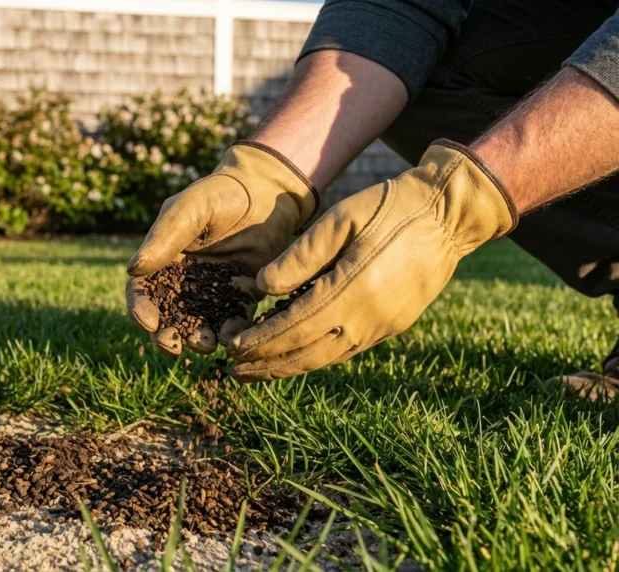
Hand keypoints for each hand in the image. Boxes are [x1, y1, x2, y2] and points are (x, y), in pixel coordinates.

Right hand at [126, 141, 317, 355]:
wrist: (267, 189)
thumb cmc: (220, 192)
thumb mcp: (188, 209)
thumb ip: (163, 238)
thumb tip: (133, 269)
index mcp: (163, 260)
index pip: (143, 291)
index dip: (140, 310)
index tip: (148, 322)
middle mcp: (185, 280)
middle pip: (167, 316)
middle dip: (167, 335)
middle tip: (174, 344)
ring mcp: (214, 290)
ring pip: (199, 324)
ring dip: (198, 339)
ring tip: (205, 343)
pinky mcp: (243, 295)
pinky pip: (235, 320)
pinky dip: (232, 332)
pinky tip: (234, 335)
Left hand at [228, 140, 517, 380]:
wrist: (449, 215)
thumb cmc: (389, 208)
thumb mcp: (339, 219)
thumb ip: (299, 256)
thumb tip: (260, 288)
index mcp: (352, 288)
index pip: (293, 328)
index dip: (259, 342)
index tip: (230, 346)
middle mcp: (368, 317)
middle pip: (306, 354)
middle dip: (266, 365)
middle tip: (232, 369)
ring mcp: (382, 326)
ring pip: (325, 359)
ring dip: (288, 368)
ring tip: (255, 371)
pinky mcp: (391, 326)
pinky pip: (344, 350)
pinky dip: (313, 356)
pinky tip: (293, 354)